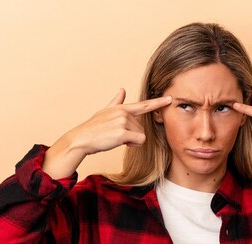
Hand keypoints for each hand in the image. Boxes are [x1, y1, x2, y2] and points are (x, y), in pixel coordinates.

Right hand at [42, 89, 171, 178]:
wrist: (82, 139)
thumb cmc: (94, 128)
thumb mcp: (104, 112)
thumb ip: (116, 102)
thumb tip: (122, 89)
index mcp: (121, 108)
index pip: (144, 105)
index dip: (158, 102)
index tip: (170, 98)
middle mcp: (124, 112)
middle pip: (142, 128)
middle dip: (132, 136)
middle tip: (117, 136)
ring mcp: (123, 121)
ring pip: (141, 136)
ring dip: (130, 141)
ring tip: (115, 138)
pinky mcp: (122, 132)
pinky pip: (138, 141)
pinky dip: (131, 145)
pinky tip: (118, 142)